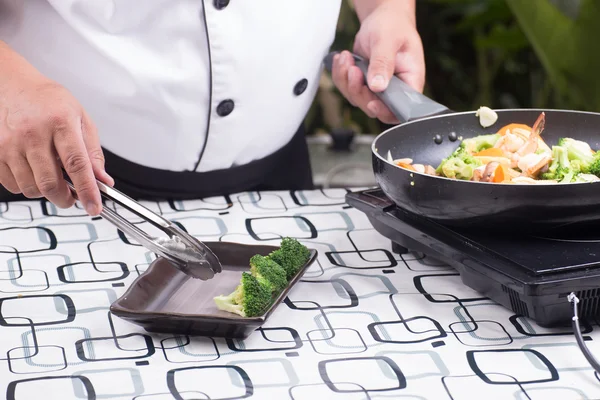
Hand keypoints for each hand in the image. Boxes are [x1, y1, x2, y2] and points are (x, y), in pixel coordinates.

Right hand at [0, 43, 112, 214]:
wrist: (13, 85)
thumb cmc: (48, 101)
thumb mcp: (80, 118)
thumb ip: (93, 152)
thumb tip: (102, 180)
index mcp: (61, 122)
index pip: (77, 165)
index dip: (87, 190)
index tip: (94, 207)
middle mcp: (33, 133)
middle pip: (50, 183)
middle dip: (65, 199)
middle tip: (72, 198)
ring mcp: (10, 143)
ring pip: (31, 188)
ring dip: (46, 193)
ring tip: (53, 179)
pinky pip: (12, 185)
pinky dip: (27, 187)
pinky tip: (34, 172)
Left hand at [331, 1, 425, 124]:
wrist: (382, 19)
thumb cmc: (392, 26)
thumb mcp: (388, 40)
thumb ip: (383, 63)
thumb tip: (377, 87)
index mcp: (410, 81)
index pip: (400, 108)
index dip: (385, 111)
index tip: (372, 101)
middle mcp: (394, 89)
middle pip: (373, 107)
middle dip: (358, 90)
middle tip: (353, 69)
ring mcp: (377, 88)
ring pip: (356, 98)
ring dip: (346, 80)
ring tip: (346, 57)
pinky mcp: (363, 84)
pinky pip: (347, 88)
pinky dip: (340, 75)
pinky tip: (343, 59)